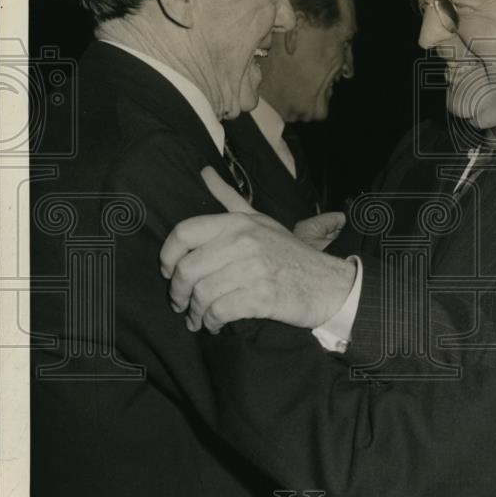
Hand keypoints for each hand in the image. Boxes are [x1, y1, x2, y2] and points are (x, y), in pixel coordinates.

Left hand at [159, 167, 355, 332]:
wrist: (328, 283)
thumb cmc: (289, 254)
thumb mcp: (260, 220)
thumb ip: (229, 198)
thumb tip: (204, 172)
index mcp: (238, 222)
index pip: (184, 233)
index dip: (168, 256)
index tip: (168, 271)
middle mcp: (244, 242)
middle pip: (187, 269)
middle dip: (178, 292)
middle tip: (180, 304)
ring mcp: (254, 269)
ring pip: (202, 293)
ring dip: (195, 312)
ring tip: (198, 319)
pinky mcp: (262, 297)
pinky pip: (220, 311)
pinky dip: (212, 322)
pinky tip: (214, 324)